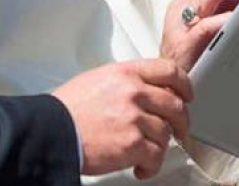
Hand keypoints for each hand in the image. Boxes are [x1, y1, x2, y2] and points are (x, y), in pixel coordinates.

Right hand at [52, 59, 192, 178]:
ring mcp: (135, 117)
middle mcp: (134, 91)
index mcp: (126, 72)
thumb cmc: (68, 109)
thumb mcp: (98, 80)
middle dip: (181, 121)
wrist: (51, 131)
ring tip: (146, 154)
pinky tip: (140, 167)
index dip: (185, 85)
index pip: (169, 71)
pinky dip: (151, 165)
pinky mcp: (133, 143)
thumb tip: (146, 90)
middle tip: (178, 131)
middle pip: (175, 104)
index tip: (187, 95)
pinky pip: (156, 156)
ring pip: (166, 132)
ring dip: (160, 147)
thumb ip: (125, 82)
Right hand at [161, 0, 238, 71]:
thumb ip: (222, 7)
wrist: (169, 88)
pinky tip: (234, 13)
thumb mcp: (209, 25)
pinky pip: (205, 28)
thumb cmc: (190, 56)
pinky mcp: (185, 45)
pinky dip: (220, 19)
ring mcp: (181, 27)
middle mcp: (180, 11)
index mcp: (184, 4)